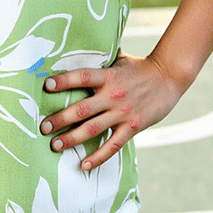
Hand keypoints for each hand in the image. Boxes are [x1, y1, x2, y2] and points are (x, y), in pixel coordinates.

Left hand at [39, 53, 188, 171]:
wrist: (169, 77)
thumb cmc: (140, 67)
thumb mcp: (120, 60)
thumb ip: (101, 60)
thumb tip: (81, 46)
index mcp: (108, 76)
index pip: (82, 77)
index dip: (64, 81)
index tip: (46, 87)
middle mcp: (113, 95)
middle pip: (82, 109)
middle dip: (59, 119)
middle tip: (43, 127)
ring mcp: (122, 113)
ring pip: (92, 129)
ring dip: (71, 139)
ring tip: (54, 145)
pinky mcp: (132, 127)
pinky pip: (112, 146)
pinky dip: (97, 157)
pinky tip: (83, 165)